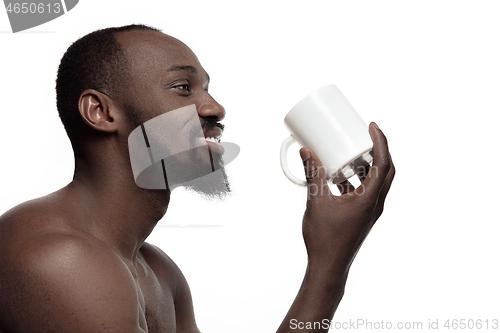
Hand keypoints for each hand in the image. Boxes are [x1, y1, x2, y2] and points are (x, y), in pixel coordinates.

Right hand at [299, 122, 394, 274]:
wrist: (328, 267)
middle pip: (386, 170)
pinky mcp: (362, 215)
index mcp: (369, 199)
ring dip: (368, 164)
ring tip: (352, 152)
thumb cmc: (325, 239)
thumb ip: (313, 175)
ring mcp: (369, 210)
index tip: (372, 126)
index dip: (380, 141)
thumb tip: (306, 152)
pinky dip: (357, 179)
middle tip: (364, 135)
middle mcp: (375, 204)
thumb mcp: (316, 202)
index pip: (383, 163)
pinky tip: (340, 176)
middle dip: (378, 149)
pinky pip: (365, 191)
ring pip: (376, 181)